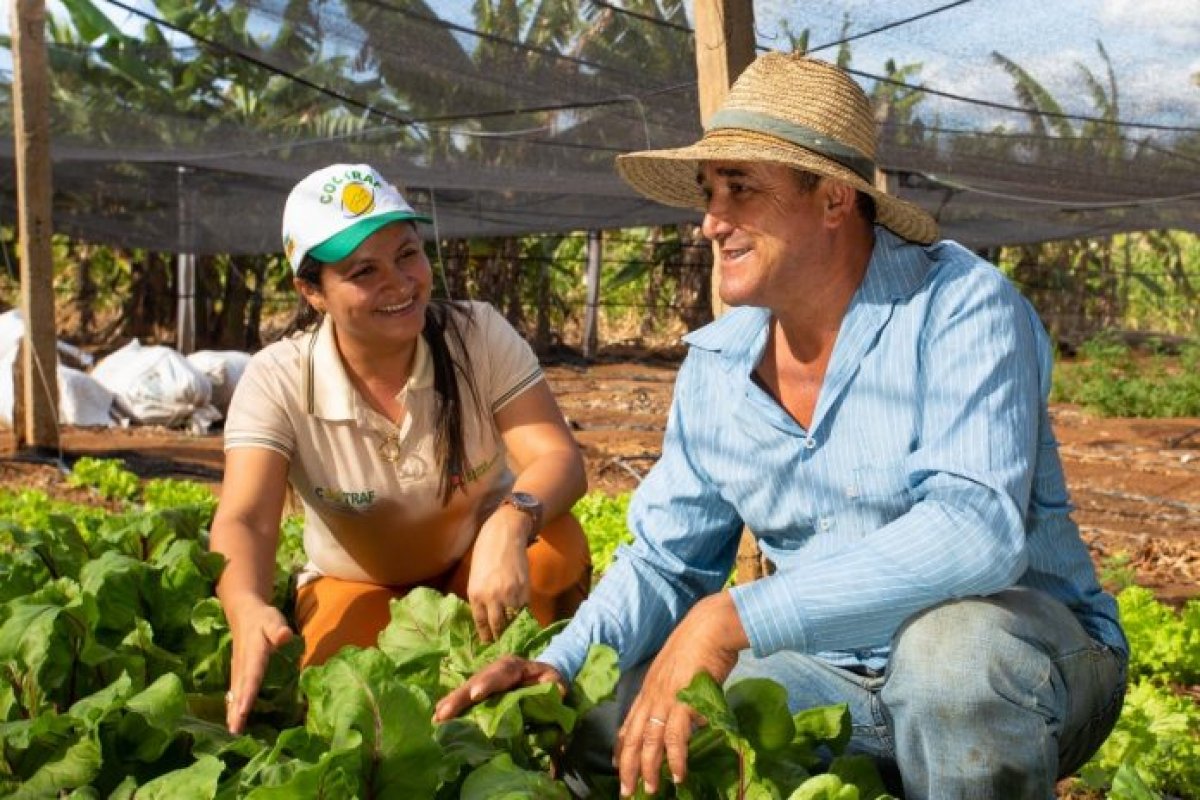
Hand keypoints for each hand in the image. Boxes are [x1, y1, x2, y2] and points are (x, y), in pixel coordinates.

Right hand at [225, 601, 293, 733]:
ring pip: (234, 693)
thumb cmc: (263, 619)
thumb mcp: (273, 620)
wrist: (244, 613)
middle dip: (237, 710)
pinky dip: (232, 706)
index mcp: (253, 654)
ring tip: (232, 731)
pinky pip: (234, 691)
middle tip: (235, 730)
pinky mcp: (237, 672)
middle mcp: (242, 665)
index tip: (243, 711)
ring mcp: (237, 669)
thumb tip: (284, 636)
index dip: (248, 693)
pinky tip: (233, 720)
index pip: (252, 676)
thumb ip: (278, 629)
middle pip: (240, 689)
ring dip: (233, 711)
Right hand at [433, 655, 564, 721]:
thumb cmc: (549, 679)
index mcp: (514, 665)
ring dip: (450, 704)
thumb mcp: (556, 680)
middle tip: (443, 714)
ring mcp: (485, 678)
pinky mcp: (480, 689)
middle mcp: (495, 670)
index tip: (476, 695)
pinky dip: (450, 706)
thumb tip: (557, 694)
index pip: (500, 673)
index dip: (487, 683)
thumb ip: (556, 686)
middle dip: (459, 698)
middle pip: (475, 681)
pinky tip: (437, 719)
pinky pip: (464, 697)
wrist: (543, 674)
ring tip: (436, 719)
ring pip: (466, 689)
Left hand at [467, 507, 532, 642]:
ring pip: (513, 620)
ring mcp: (510, 594)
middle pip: (497, 626)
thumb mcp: (476, 577)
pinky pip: (524, 608)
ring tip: (514, 633)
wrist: (504, 534)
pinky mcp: (524, 588)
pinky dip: (523, 615)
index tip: (489, 642)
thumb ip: (481, 597)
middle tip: (502, 642)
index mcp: (475, 594)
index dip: (486, 636)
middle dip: (499, 636)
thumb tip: (487, 615)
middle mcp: (492, 597)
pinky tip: (523, 618)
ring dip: (513, 628)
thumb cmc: (485, 552)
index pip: (481, 623)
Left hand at [616, 593, 746, 796]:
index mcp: (650, 687)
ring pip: (650, 741)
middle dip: (627, 766)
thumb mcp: (679, 670)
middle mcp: (652, 695)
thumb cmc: (700, 643)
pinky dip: (675, 759)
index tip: (617, 765)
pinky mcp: (684, 701)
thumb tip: (687, 715)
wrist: (711, 626)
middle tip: (626, 791)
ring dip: (648, 769)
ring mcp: (666, 699)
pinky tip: (677, 775)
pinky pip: (676, 738)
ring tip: (650, 789)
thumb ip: (677, 692)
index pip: (629, 722)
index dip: (622, 746)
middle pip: (633, 737)